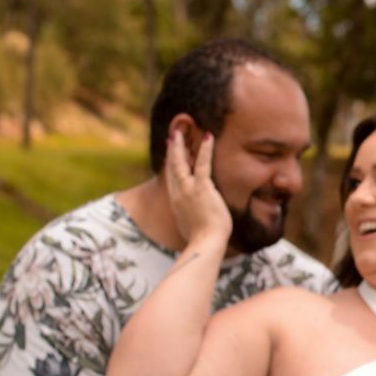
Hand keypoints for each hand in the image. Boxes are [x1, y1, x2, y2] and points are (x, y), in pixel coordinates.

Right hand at [164, 129, 232, 250]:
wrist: (206, 243)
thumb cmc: (202, 241)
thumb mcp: (191, 229)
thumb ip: (190, 221)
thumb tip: (194, 225)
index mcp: (176, 204)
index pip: (172, 181)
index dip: (170, 167)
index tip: (168, 156)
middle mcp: (178, 194)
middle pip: (172, 168)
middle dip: (172, 151)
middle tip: (172, 137)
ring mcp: (188, 190)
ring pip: (181, 163)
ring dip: (180, 146)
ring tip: (180, 131)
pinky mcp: (202, 188)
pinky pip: (203, 164)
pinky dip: (205, 149)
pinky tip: (208, 136)